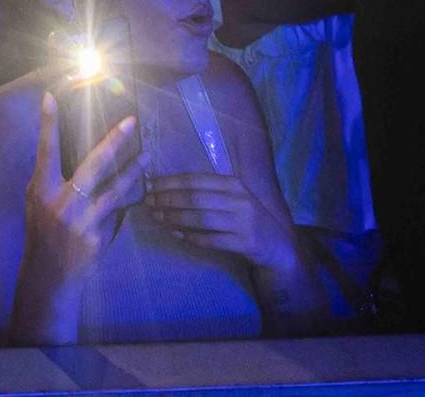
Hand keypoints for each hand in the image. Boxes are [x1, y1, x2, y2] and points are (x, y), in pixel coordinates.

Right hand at [21, 92, 141, 291]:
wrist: (48, 275)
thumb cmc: (42, 234)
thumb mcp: (38, 204)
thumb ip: (53, 182)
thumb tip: (78, 158)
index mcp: (42, 189)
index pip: (45, 150)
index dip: (47, 123)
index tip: (50, 97)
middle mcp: (61, 200)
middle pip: (93, 163)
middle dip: (115, 140)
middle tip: (132, 121)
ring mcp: (81, 219)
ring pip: (115, 188)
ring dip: (134, 171)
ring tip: (148, 156)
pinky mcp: (96, 236)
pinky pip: (116, 213)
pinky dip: (126, 202)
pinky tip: (140, 193)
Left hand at [144, 172, 298, 272]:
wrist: (276, 244)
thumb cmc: (246, 217)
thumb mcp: (232, 197)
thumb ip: (207, 191)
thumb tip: (168, 187)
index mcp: (234, 184)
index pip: (195, 179)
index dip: (170, 182)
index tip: (150, 184)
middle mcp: (239, 200)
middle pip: (196, 198)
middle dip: (168, 199)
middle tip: (148, 202)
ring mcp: (244, 222)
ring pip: (202, 218)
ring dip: (176, 217)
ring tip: (157, 217)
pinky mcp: (245, 243)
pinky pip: (213, 240)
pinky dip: (192, 237)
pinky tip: (177, 235)